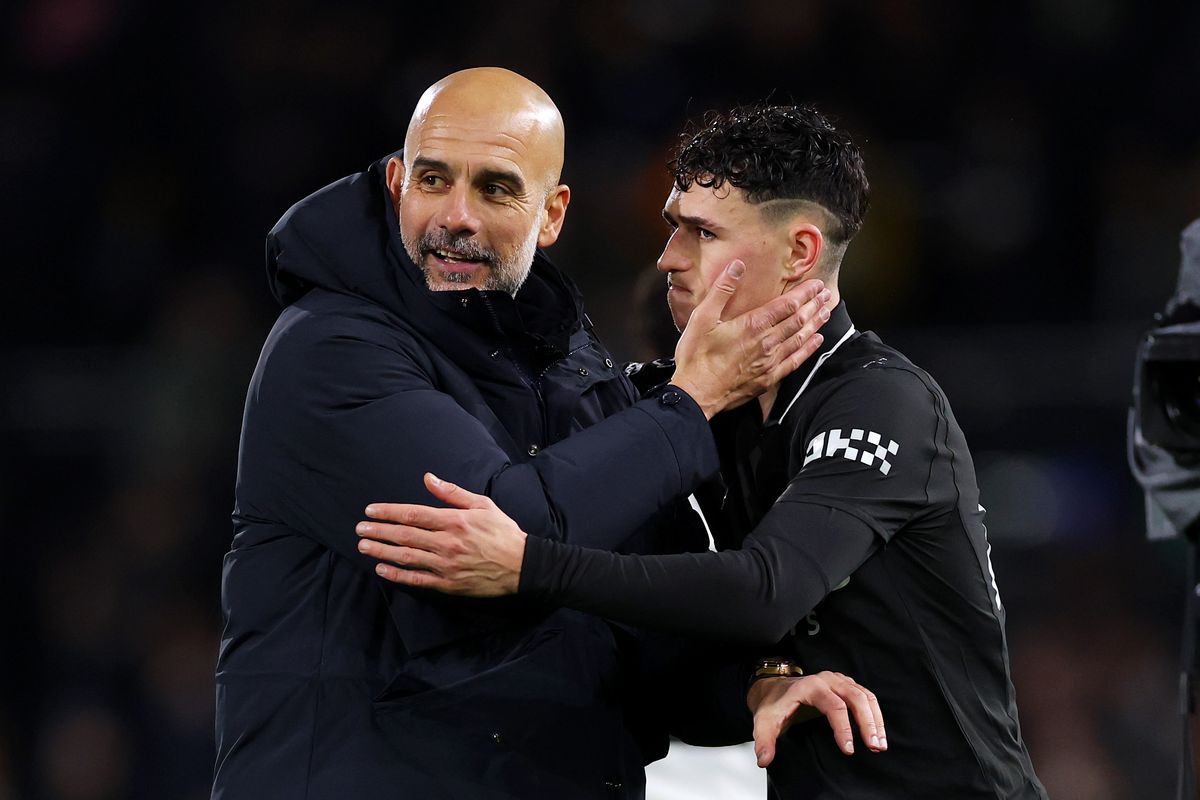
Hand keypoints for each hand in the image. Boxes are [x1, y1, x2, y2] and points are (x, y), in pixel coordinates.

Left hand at [355, 473, 525, 595]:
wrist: (522, 566)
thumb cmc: (502, 532)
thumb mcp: (482, 504)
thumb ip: (452, 492)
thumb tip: (428, 478)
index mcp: (455, 521)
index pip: (413, 514)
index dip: (389, 512)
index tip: (370, 511)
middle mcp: (448, 543)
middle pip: (405, 536)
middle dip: (379, 532)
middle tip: (360, 529)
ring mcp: (446, 565)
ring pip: (407, 558)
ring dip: (382, 552)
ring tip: (364, 547)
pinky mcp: (449, 584)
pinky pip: (418, 579)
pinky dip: (398, 575)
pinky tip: (383, 569)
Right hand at [672, 261, 831, 418]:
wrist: (696, 393)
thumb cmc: (696, 356)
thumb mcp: (702, 317)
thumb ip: (722, 290)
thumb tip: (737, 266)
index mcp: (752, 325)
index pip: (787, 305)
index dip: (804, 293)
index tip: (816, 284)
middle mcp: (767, 342)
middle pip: (798, 320)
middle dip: (814, 305)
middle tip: (827, 294)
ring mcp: (770, 362)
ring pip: (800, 338)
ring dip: (815, 324)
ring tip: (826, 312)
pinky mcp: (768, 378)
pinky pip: (795, 361)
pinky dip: (809, 349)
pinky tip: (816, 341)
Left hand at [747, 672, 885, 766]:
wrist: (775, 689)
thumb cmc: (773, 705)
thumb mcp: (764, 722)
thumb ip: (764, 741)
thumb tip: (764, 760)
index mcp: (810, 686)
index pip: (834, 706)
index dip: (843, 728)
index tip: (848, 750)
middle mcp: (827, 680)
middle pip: (855, 697)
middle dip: (868, 723)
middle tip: (874, 747)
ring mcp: (838, 681)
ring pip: (865, 696)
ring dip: (876, 719)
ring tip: (880, 744)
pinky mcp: (845, 686)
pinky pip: (865, 697)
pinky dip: (874, 714)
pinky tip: (877, 733)